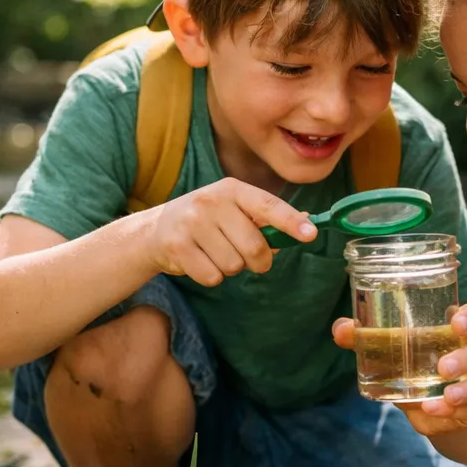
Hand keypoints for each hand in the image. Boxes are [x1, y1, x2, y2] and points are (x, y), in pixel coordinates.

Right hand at [142, 177, 314, 284]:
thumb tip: (307, 223)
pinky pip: (212, 277)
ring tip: (214, 254)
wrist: (155, 230)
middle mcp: (212, 201)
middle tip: (246, 257)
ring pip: (233, 266)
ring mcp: (192, 223)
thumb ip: (267, 218)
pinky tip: (200, 261)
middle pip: (255, 247)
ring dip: (230, 268)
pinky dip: (211, 276)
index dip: (291, 222)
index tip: (311, 235)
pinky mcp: (177, 246)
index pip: (268, 205)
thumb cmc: (207, 222)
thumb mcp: (234, 210)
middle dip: (257, 261)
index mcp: (232, 190)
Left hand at [333, 302, 466, 436]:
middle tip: (442, 368)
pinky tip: (436, 411)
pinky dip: (457, 411)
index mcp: (462, 331)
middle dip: (466, 358)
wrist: (453, 405)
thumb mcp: (400, 354)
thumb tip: (341, 329)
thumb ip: (371, 341)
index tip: (456, 322)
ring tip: (448, 396)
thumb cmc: (423, 367)